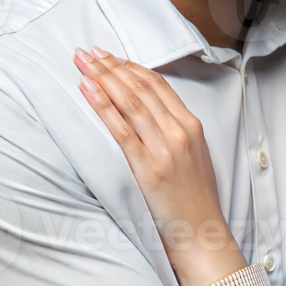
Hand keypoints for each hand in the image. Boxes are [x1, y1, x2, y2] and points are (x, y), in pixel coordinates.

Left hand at [74, 47, 248, 285]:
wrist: (202, 233)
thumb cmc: (195, 199)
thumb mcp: (195, 156)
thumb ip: (176, 131)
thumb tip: (148, 113)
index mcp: (193, 126)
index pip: (158, 85)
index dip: (131, 66)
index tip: (110, 56)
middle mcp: (180, 132)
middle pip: (141, 88)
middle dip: (111, 66)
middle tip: (88, 52)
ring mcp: (165, 148)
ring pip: (130, 102)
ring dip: (104, 79)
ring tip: (84, 65)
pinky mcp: (148, 167)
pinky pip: (121, 130)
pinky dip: (103, 106)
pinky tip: (88, 91)